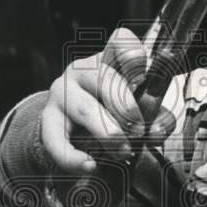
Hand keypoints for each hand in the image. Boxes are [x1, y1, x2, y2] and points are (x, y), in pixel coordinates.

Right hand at [40, 27, 176, 174]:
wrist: (69, 130)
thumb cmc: (110, 113)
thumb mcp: (136, 108)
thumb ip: (155, 116)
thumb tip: (159, 130)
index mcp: (109, 60)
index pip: (119, 42)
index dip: (133, 55)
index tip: (143, 75)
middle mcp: (82, 71)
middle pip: (104, 79)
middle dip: (127, 109)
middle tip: (139, 131)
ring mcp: (61, 94)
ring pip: (85, 109)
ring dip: (109, 133)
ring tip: (124, 151)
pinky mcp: (47, 120)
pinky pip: (57, 140)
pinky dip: (74, 157)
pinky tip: (90, 164)